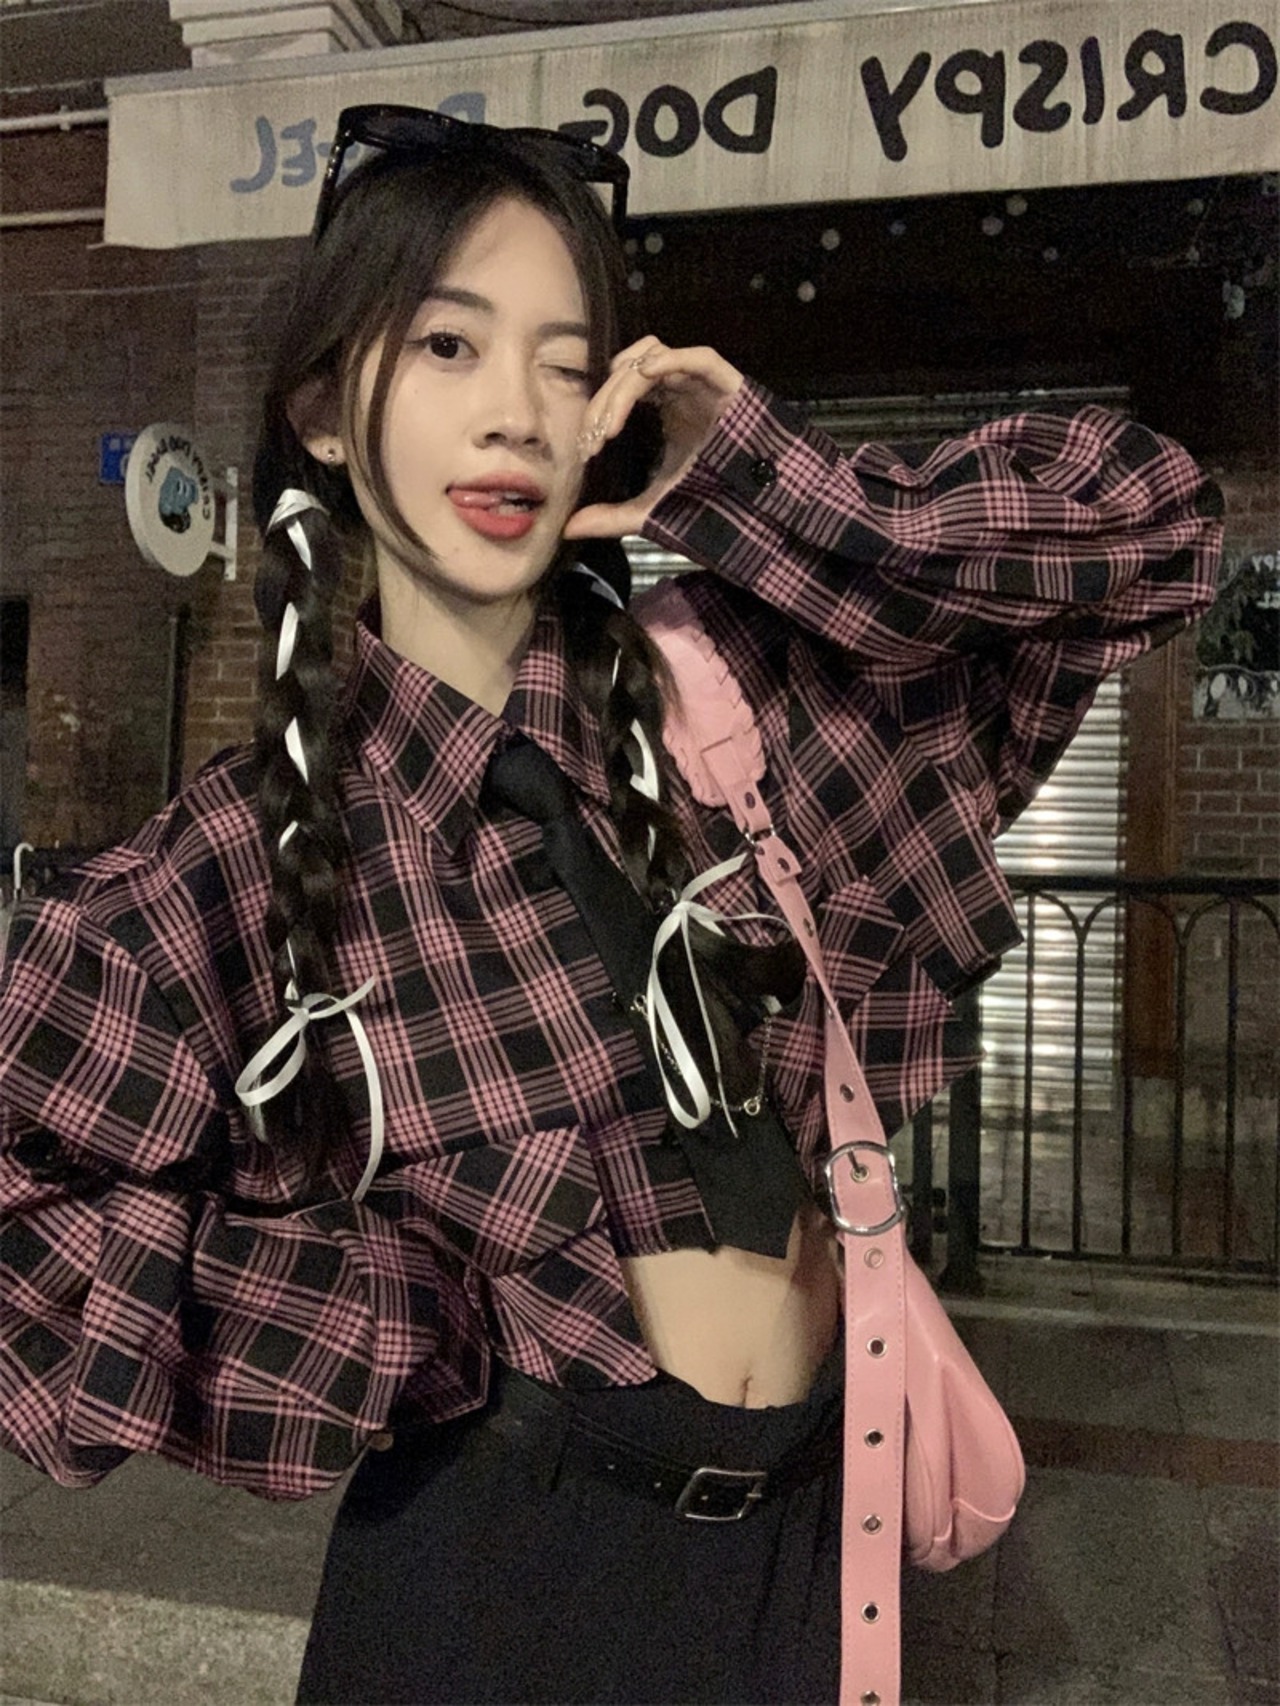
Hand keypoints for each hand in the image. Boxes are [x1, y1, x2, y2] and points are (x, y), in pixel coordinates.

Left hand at [563, 337, 743, 538]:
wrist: (759, 509)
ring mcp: (703, 383)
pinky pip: (698, 357)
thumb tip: (569, 529)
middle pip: (629, 369)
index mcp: (665, 407)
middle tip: (595, 437)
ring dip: (626, 382)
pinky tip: (644, 377)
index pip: (620, 390)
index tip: (589, 449)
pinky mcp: (728, 384)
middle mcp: (681, 388)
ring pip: (654, 355)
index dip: (598, 412)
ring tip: (614, 420)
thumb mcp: (652, 509)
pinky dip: (669, 360)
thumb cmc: (711, 502)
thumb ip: (612, 516)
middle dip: (604, 401)